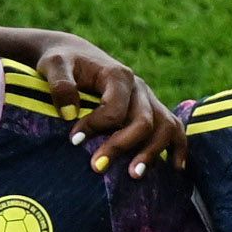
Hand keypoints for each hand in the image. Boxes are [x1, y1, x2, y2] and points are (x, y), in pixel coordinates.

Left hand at [20, 35, 177, 175]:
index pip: (115, 108)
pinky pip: (173, 128)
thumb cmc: (62, 62)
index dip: (95, 127)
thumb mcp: (53, 65)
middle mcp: (139, 88)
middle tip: (96, 167)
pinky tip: (175, 168)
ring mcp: (148, 100)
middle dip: (122, 146)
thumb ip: (59, 84)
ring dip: (153, 152)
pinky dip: (177, 147)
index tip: (73, 140)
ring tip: (134, 175)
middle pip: (143, 121)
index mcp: (118, 75)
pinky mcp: (150, 110)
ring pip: (165, 126)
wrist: (74, 56)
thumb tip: (69, 113)